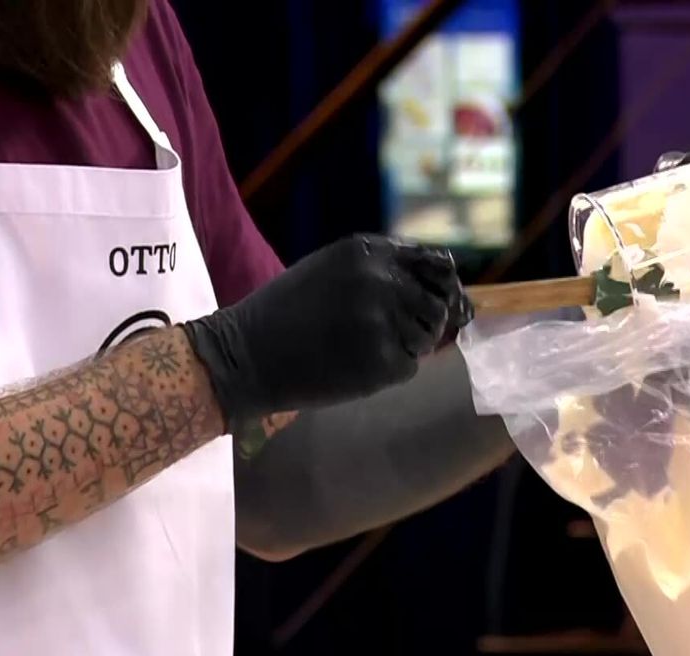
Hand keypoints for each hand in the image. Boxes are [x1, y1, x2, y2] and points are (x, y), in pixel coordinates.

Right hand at [182, 234, 468, 428]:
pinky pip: (408, 367)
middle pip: (438, 303)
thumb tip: (444, 286)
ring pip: (427, 337)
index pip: (436, 264)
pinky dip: (388, 371)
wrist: (245, 355)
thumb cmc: (286, 314)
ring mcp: (383, 321)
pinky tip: (353, 366)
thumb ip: (381, 269)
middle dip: (424, 322)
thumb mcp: (330, 270)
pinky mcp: (382, 361)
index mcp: (367, 251)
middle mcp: (380, 280)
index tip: (433, 304)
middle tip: (391, 336)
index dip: (440, 287)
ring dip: (407, 347)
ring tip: (364, 349)